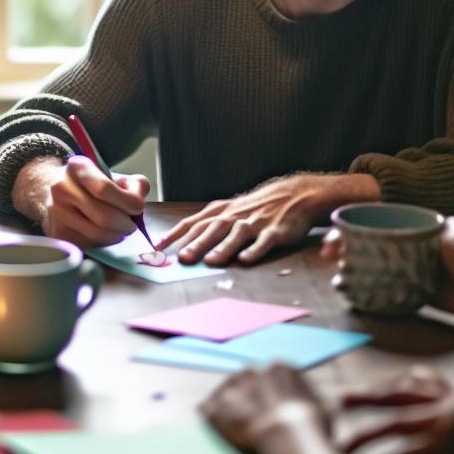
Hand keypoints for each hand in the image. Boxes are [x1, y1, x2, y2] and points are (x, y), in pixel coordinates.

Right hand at [20, 155, 150, 248]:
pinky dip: (102, 242)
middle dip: (125, 225)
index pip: (105, 189)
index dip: (128, 202)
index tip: (138, 207)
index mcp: (78, 167)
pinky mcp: (56, 233)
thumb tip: (139, 198)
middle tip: (131, 225)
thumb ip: (134, 184)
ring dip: (116, 236)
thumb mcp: (114, 176)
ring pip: (97, 234)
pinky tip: (103, 233)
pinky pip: (88, 244)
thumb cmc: (92, 185)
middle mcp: (61, 188)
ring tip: (120, 230)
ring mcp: (56, 212)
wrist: (57, 193)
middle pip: (104, 217)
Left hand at [164, 173, 376, 265]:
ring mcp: (256, 222)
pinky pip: (265, 240)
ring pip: (237, 235)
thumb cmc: (258, 206)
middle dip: (197, 244)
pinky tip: (246, 259)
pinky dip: (255, 250)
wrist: (296, 193)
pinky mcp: (276, 230)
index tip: (158, 247)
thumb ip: (210, 224)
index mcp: (222, 211)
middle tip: (182, 259)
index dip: (176, 235)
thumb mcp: (231, 209)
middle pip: (213, 229)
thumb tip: (183, 242)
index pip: (193, 222)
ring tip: (210, 261)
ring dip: (223, 247)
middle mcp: (236, 215)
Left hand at [201, 365, 330, 452]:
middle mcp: (253, 373)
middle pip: (247, 381)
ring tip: (233, 422)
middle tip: (254, 416)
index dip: (273, 393)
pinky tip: (213, 425)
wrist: (289, 440)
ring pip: (226, 392)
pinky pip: (206, 409)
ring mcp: (231, 390)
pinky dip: (210, 417)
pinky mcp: (214, 411)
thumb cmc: (313, 427)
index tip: (275, 406)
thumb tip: (317, 405)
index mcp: (280, 368)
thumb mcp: (325, 409)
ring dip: (228, 405)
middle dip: (250, 396)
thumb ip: (315, 401)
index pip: (273, 375)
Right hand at [321, 216, 453, 322]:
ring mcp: (417, 271)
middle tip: (327, 255)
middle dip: (350, 247)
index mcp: (425, 233)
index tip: (337, 233)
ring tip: (335, 274)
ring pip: (380, 266)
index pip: (386, 224)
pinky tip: (354, 292)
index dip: (360, 227)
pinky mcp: (421, 293)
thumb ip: (451, 232)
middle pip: (377, 244)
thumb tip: (449, 220)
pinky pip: (392, 290)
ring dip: (357, 268)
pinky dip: (373, 290)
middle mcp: (417, 249)